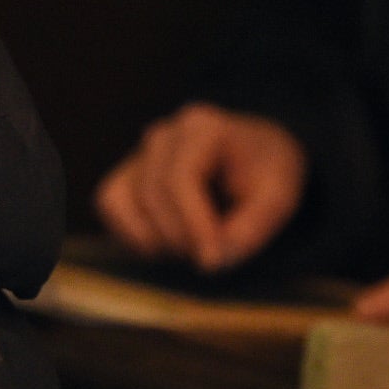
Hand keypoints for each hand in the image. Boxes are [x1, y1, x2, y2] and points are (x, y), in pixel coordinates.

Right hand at [94, 104, 306, 271]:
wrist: (255, 160)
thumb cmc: (267, 175)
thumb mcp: (278, 199)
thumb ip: (250, 230)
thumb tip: (209, 261)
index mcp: (204, 127)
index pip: (180, 178)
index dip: (192, 223)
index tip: (212, 259)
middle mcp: (164, 134)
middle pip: (153, 194)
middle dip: (180, 236)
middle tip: (212, 256)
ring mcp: (140, 152)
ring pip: (125, 201)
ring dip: (157, 237)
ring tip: (194, 244)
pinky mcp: (126, 174)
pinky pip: (110, 203)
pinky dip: (132, 232)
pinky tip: (167, 242)